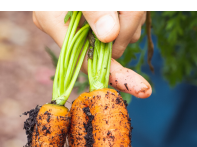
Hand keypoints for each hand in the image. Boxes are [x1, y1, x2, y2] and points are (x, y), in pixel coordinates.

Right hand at [33, 11, 151, 97]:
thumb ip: (93, 9)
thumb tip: (109, 36)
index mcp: (54, 23)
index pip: (88, 63)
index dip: (116, 76)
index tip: (141, 89)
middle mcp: (71, 30)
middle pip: (111, 48)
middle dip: (128, 28)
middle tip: (131, 5)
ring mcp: (88, 25)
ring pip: (124, 36)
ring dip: (133, 16)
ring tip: (125, 2)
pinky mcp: (104, 19)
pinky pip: (128, 25)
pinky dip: (133, 13)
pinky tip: (126, 4)